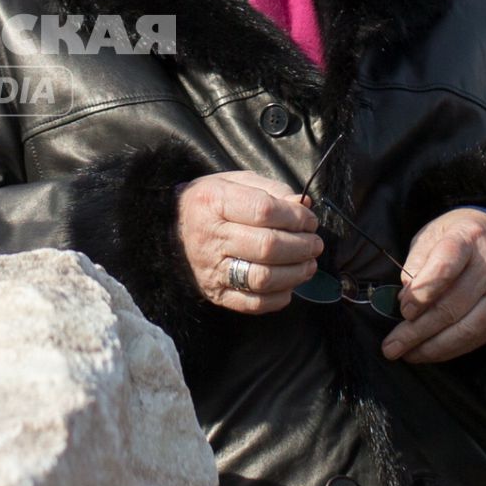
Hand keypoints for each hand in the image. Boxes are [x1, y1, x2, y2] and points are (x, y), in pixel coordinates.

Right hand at [176, 171, 323, 313]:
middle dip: (302, 246)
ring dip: (296, 273)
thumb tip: (303, 206)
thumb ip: (272, 191)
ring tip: (308, 264)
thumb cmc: (213, 202)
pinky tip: (288, 284)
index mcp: (213, 202)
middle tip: (314, 244)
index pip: (264, 211)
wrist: (171, 226)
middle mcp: (209, 236)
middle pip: (267, 246)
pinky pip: (253, 303)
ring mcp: (211, 268)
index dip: (296, 217)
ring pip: (263, 278)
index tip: (309, 220)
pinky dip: (279, 297)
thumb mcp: (237, 182)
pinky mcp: (216, 292)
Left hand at [381, 209, 485, 362]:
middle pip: (452, 306)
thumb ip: (416, 263)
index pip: (444, 270)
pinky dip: (451, 349)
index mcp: (467, 239)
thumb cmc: (456, 237)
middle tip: (391, 346)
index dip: (421, 294)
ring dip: (433, 347)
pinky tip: (429, 353)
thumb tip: (405, 298)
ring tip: (407, 354)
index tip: (403, 310)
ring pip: (467, 328)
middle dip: (417, 331)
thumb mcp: (431, 236)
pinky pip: (478, 337)